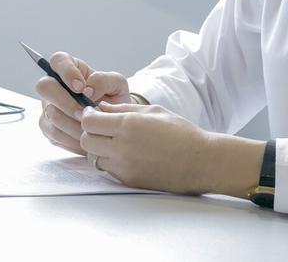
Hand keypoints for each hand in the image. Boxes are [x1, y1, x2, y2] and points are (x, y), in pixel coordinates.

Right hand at [35, 51, 129, 155]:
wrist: (112, 122)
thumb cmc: (113, 98)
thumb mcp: (117, 84)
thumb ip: (104, 80)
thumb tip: (88, 89)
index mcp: (69, 67)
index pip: (58, 60)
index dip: (66, 73)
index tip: (81, 88)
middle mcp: (53, 84)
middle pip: (44, 86)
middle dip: (66, 103)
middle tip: (85, 113)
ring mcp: (48, 106)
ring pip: (50, 114)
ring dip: (73, 124)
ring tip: (91, 128)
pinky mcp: (48, 126)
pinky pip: (54, 133)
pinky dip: (71, 138)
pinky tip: (85, 137)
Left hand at [77, 102, 216, 192]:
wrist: (201, 162)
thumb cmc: (181, 133)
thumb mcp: (153, 111)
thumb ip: (123, 108)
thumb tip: (101, 107)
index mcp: (127, 125)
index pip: (89, 121)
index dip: (88, 116)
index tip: (94, 114)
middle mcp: (121, 147)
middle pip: (86, 140)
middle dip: (90, 132)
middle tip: (102, 129)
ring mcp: (124, 166)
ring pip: (93, 157)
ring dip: (98, 149)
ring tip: (113, 143)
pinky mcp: (129, 180)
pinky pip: (108, 170)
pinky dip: (110, 162)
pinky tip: (125, 155)